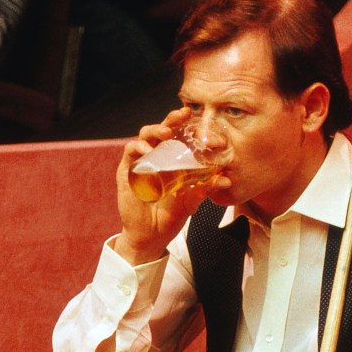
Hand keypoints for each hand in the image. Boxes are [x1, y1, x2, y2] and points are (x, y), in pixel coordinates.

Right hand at [114, 106, 229, 264]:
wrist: (150, 237)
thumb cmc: (169, 216)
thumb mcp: (190, 202)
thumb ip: (205, 189)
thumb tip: (225, 180)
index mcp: (172, 160)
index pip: (180, 137)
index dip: (189, 126)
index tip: (200, 120)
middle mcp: (156, 157)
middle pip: (162, 130)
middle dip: (173, 119)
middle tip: (184, 114)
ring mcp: (141, 163)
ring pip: (145, 136)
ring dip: (155, 130)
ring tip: (167, 133)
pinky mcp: (127, 171)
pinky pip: (130, 152)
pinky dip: (138, 147)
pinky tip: (148, 151)